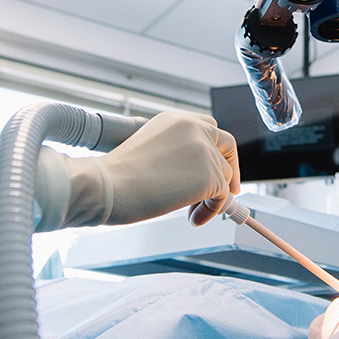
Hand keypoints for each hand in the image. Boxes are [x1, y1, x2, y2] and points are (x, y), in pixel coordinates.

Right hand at [65, 112, 239, 225]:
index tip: (218, 166)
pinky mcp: (210, 176)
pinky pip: (222, 198)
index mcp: (175, 120)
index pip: (208, 127)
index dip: (217, 149)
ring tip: (190, 212)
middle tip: (229, 191)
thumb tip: (197, 175)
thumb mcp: (150, 151)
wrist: (108, 186)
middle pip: (227, 145)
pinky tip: (192, 218)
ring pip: (224, 177)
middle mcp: (193, 128)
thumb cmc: (117, 176)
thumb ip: (176, 154)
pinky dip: (211, 211)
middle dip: (231, 168)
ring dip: (212, 198)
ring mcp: (204, 151)